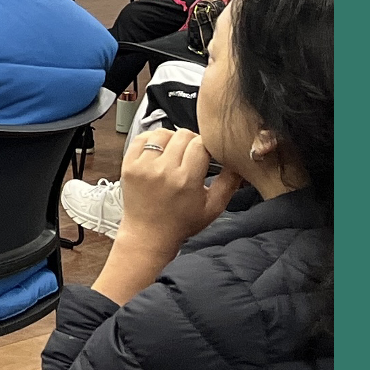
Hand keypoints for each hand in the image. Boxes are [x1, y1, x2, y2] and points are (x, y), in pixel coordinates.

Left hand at [118, 128, 242, 250]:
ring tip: (174, 154)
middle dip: (191, 142)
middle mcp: (163, 171)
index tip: (206, 155)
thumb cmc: (180, 223)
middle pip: (183, 135)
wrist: (148, 235)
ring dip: (171, 139)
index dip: (206, 146)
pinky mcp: (129, 165)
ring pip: (163, 133)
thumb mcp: (213, 208)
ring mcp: (143, 167)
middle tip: (191, 157)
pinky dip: (152, 141)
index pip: (201, 144)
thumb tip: (240, 162)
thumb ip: (229, 183)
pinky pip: (142, 138)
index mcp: (186, 180)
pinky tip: (158, 153)